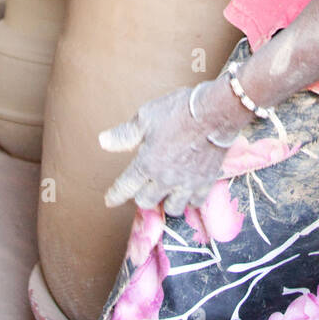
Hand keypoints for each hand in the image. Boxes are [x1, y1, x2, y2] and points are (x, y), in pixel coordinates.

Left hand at [99, 87, 238, 216]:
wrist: (215, 112)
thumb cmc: (178, 111)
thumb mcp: (146, 117)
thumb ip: (124, 134)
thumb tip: (103, 141)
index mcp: (147, 164)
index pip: (125, 187)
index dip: (115, 195)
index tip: (110, 200)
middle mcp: (165, 179)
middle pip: (146, 202)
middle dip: (141, 196)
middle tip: (142, 188)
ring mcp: (187, 183)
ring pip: (172, 208)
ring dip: (165, 202)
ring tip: (165, 193)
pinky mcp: (206, 182)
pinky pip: (196, 203)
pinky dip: (189, 200)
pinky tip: (187, 193)